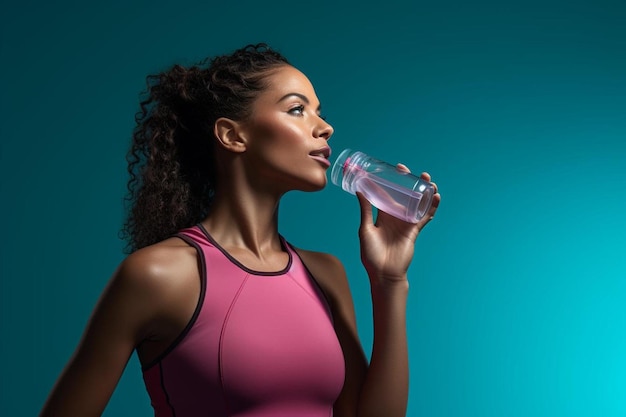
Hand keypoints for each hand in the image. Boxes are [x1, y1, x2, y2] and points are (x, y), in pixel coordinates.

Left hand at [357, 165, 439, 282]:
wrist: (384, 273)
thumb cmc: (371, 254)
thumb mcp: (365, 229)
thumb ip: (365, 210)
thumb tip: (360, 191)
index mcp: (382, 215)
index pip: (387, 194)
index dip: (390, 182)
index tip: (390, 170)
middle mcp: (395, 216)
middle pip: (405, 195)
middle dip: (408, 182)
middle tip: (407, 170)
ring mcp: (406, 223)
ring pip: (418, 203)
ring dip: (424, 191)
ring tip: (427, 179)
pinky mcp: (414, 230)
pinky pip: (425, 216)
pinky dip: (431, 207)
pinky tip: (436, 196)